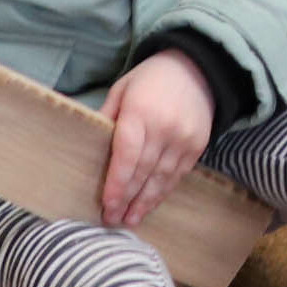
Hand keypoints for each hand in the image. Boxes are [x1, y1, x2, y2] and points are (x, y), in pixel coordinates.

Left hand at [97, 50, 215, 227]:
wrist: (198, 66)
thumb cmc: (151, 78)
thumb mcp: (122, 89)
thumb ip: (107, 117)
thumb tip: (88, 146)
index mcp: (141, 113)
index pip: (126, 156)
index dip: (116, 184)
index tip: (107, 205)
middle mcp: (164, 128)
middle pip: (142, 172)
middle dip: (126, 199)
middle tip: (112, 220)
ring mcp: (184, 139)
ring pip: (161, 178)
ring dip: (144, 202)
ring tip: (130, 220)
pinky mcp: (197, 145)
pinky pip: (178, 175)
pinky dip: (163, 192)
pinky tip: (151, 204)